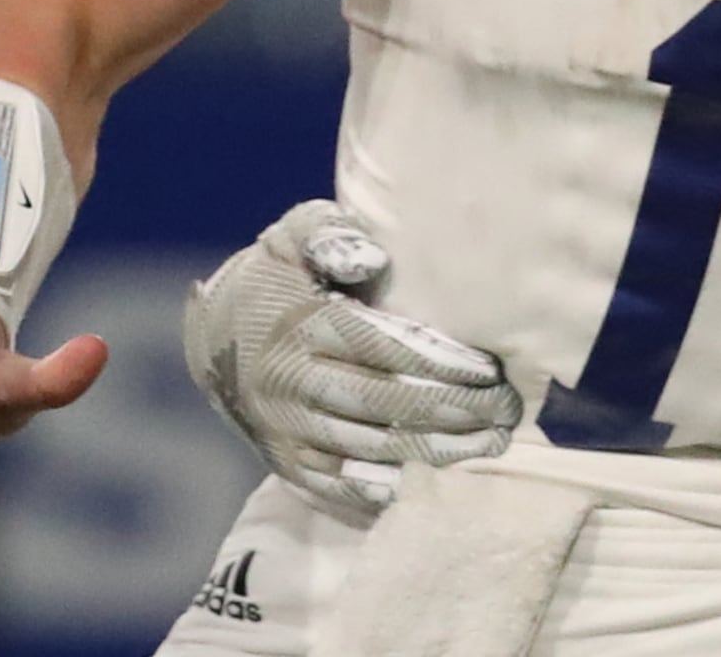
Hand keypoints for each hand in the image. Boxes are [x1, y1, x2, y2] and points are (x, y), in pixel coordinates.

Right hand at [183, 199, 518, 516]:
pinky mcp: (283, 463)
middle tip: (508, 413)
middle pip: (388, 404)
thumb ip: (328, 233)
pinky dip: (386, 489)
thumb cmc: (274, 279)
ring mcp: (287, 429)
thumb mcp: (292, 236)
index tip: (492, 371)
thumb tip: (371, 257)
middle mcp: (295, 382)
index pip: (387, 350)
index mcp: (305, 326)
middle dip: (456, 412)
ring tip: (490, 446)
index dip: (444, 363)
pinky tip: (430, 484)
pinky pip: (339, 485)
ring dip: (436, 452)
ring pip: (372, 450)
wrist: (212, 340)